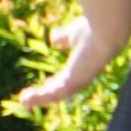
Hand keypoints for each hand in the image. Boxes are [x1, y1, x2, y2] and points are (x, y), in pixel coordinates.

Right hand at [7, 13, 129, 113]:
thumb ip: (65, 38)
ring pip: (57, 95)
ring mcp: (80, 80)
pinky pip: (55, 94)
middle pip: (62, 90)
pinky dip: (40, 98)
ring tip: (23, 102)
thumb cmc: (95, 28)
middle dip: (45, 95)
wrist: (107, 29)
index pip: (68, 78)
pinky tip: (27, 100)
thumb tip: (54, 39)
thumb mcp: (74, 33)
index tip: (45, 83)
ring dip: (40, 99)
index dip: (56, 82)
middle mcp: (83, 75)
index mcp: (83, 66)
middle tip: (27, 100)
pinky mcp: (75, 81)